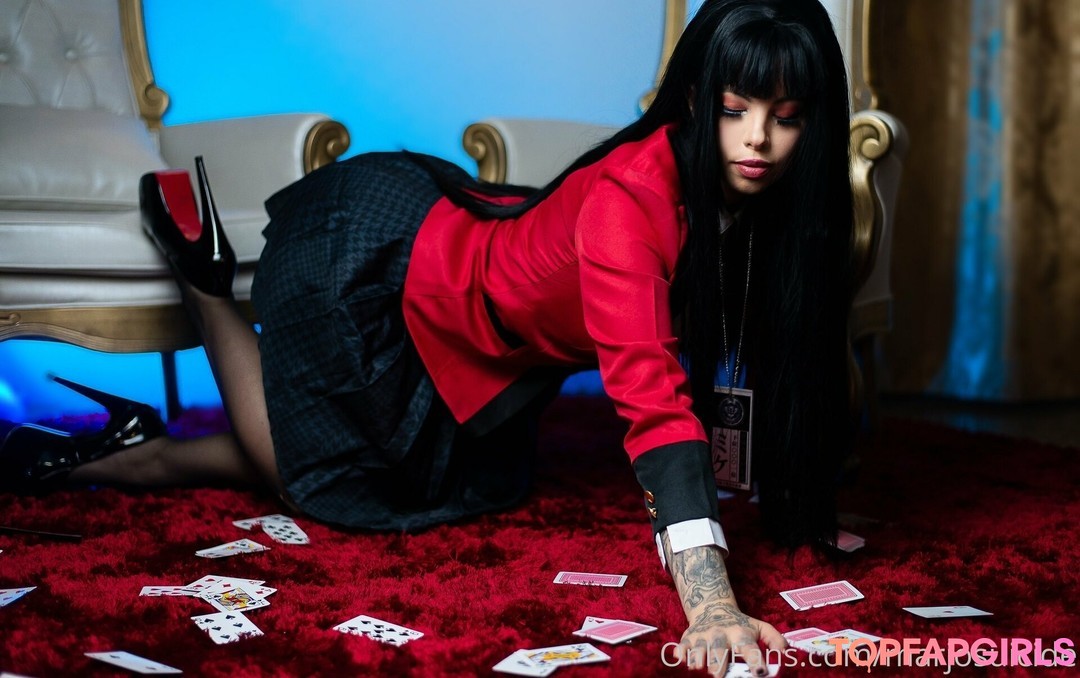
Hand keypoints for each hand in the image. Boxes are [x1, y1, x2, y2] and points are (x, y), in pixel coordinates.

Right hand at [662, 538, 785, 674]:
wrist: (713, 607)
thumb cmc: (740, 625)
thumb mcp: (760, 627)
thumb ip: (774, 639)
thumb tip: (785, 654)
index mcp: (740, 634)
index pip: (749, 648)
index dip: (755, 660)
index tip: (760, 672)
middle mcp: (721, 634)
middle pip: (719, 651)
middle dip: (719, 665)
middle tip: (719, 676)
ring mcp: (702, 636)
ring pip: (699, 650)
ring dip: (699, 661)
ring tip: (699, 669)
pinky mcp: (687, 638)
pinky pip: (682, 647)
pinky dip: (681, 654)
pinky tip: (681, 660)